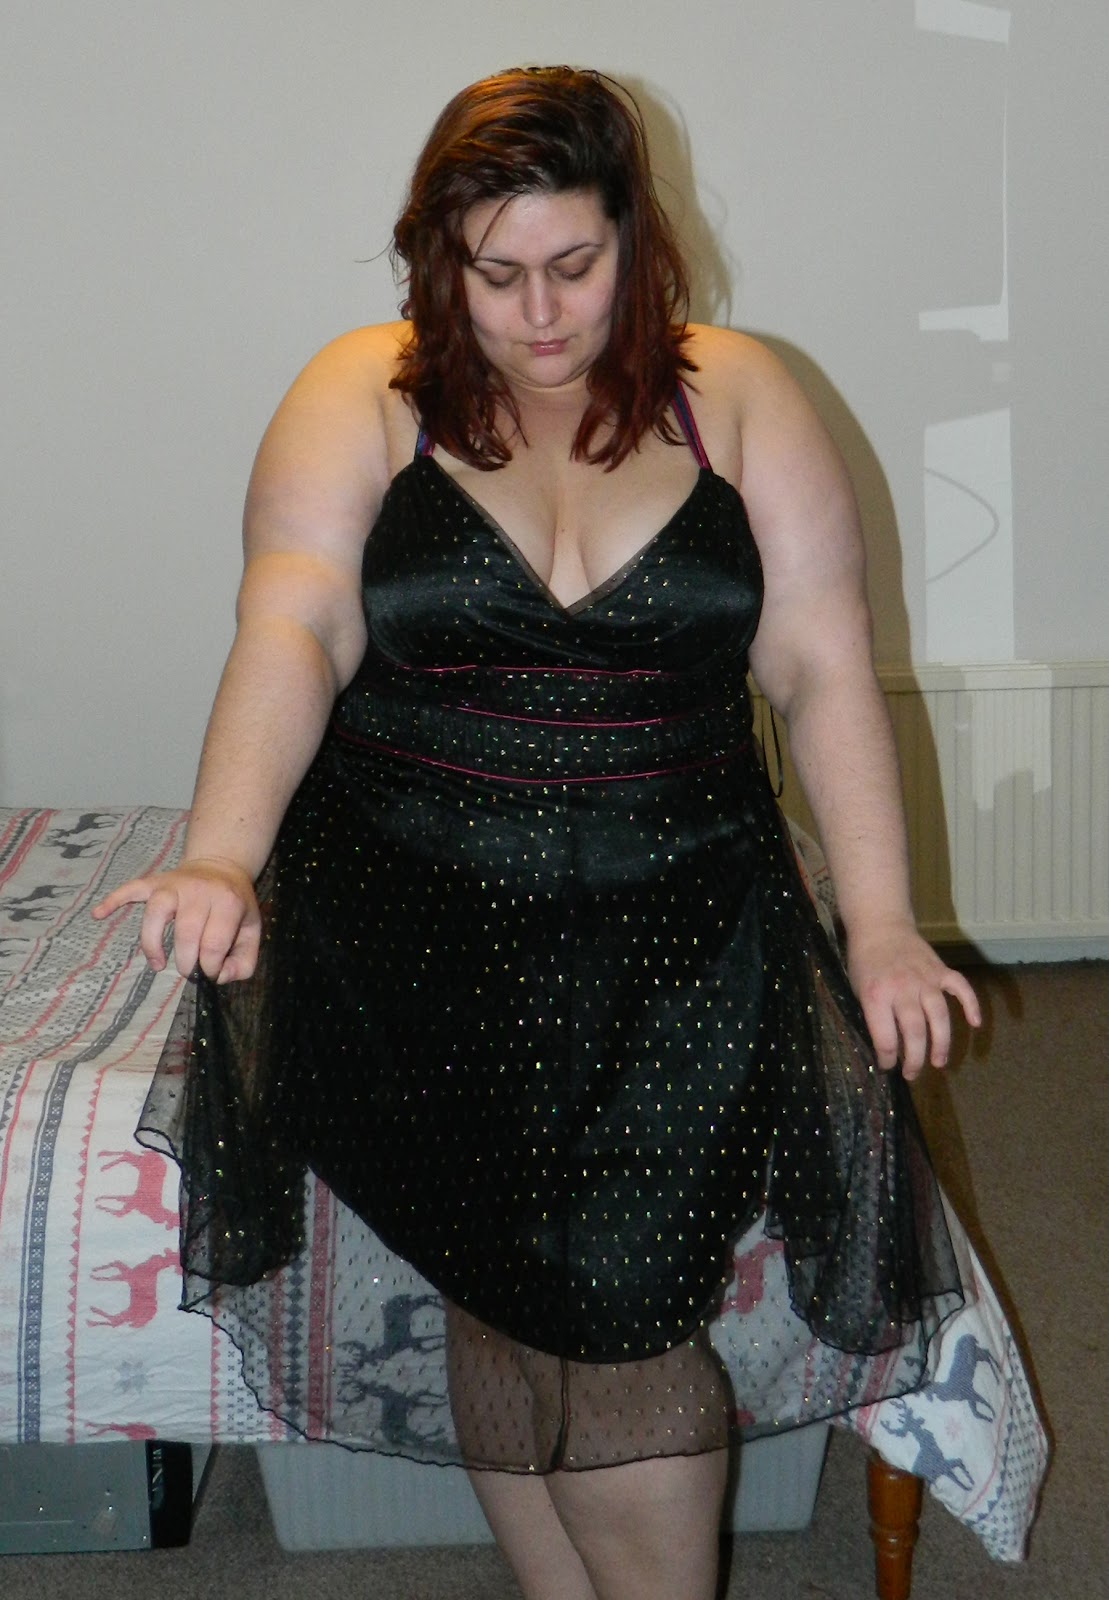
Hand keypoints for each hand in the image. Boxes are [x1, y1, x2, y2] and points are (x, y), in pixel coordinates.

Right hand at [91, 857, 260, 983]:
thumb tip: (219, 979)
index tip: (209, 973)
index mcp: (228, 903)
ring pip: (156, 912)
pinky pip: (131, 888)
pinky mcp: (154, 881)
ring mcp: (174, 884)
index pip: (214, 944)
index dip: (210, 967)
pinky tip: (99, 914)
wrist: (221, 865)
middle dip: (185, 962)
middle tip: (186, 970)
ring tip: (157, 963)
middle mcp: (199, 891)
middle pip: (186, 932)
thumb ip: (243, 962)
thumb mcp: (252, 931)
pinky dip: (114, 900)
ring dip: (153, 942)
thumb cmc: (234, 905)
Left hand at [846, 921, 980, 1080]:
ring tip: (939, 1062)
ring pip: (939, 1017)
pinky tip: (976, 1023)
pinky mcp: (940, 970)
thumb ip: (873, 1016)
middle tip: (912, 1074)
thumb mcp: (859, 990)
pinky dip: (971, 1005)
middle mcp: (903, 989)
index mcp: (877, 996)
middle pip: (915, 1032)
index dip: (887, 1057)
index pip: (885, 1036)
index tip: (888, 1066)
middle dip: (914, 1058)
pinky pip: (961, 988)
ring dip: (941, 1043)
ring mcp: (925, 979)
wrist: (880, 925)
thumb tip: (887, 1046)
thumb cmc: (865, 961)